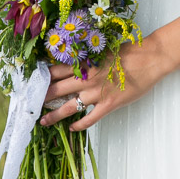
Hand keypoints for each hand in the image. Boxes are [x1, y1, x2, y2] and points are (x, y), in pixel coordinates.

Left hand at [39, 35, 164, 131]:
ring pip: (68, 107)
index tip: (32, 83)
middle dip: (42, 98)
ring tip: (43, 122)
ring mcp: (96, 92)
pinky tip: (72, 128)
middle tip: (30, 105)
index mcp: (85, 62)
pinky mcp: (108, 104)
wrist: (150, 58)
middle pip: (56, 89)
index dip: (42, 78)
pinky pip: (89, 118)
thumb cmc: (130, 52)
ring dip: (53, 116)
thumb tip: (76, 63)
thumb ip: (89, 59)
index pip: (56, 70)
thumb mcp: (104, 50)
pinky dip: (79, 125)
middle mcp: (87, 78)